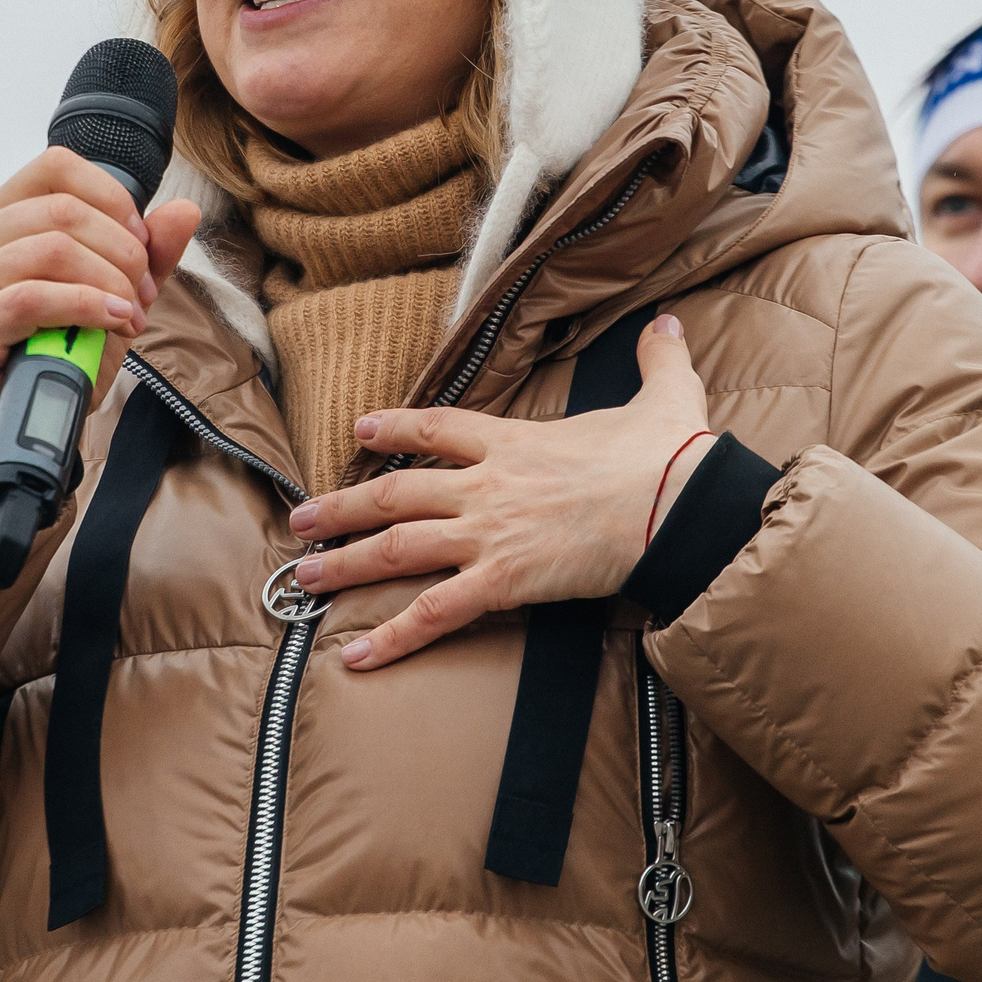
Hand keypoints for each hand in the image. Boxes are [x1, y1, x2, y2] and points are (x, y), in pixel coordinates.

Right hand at [0, 147, 201, 459]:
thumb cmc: (53, 349)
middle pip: (64, 211)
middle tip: (143, 295)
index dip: (113, 200)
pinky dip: (86, 307)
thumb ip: (145, 252)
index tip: (142, 245)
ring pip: (54, 250)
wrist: (14, 420)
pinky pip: (35, 299)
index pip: (57, 167)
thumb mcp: (108, 293)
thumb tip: (185, 210)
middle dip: (123, 252)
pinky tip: (112, 321)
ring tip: (129, 315)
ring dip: (109, 283)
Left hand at [284, 314, 716, 670]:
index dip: (397, 429)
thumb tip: (670, 324)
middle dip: (343, 507)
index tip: (361, 431)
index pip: (439, 429)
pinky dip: (393, 637)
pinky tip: (356, 657)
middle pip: (397, 492)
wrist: (680, 505)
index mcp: (517, 441)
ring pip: (398, 547)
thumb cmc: (672, 457)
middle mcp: (489, 485)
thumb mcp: (665, 396)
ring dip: (346, 563)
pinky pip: (435, 613)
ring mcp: (490, 534)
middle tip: (301, 519)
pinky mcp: (504, 581)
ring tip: (303, 575)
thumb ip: (658, 361)